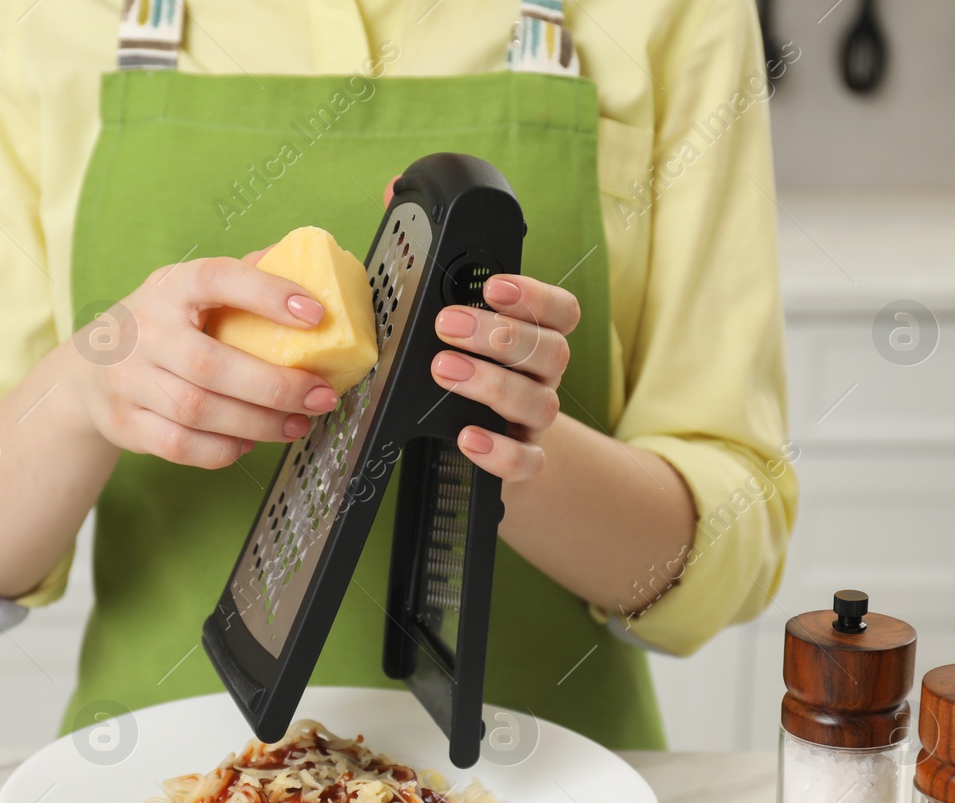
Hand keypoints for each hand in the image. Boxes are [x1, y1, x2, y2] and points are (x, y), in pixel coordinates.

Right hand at [62, 252, 339, 469]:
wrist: (87, 371)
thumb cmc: (158, 328)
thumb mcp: (186, 291)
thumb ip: (239, 279)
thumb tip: (304, 260)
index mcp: (169, 288)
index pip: (217, 280)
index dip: (267, 294)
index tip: (315, 314)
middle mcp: (144, 332)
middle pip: (212, 365)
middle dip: (276, 387)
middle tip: (320, 396)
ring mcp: (129, 380)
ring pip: (199, 411)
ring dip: (258, 423)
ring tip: (297, 424)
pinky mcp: (125, 423)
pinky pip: (181, 445)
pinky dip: (223, 450)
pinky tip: (248, 442)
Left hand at [382, 174, 577, 482]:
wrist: (472, 443)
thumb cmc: (457, 362)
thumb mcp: (439, 311)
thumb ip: (424, 259)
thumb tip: (394, 189)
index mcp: (531, 333)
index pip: (560, 309)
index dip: (534, 295)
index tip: (494, 287)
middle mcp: (541, 373)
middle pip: (547, 350)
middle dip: (499, 335)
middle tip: (448, 326)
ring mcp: (534, 418)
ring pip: (537, 401)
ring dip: (492, 383)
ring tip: (445, 371)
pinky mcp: (522, 460)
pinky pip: (526, 460)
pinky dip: (500, 451)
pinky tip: (468, 437)